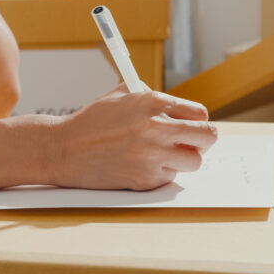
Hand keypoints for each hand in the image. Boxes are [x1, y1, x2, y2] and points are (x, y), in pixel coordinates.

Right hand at [47, 86, 217, 190]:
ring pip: (194, 161)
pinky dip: (161, 173)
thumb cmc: (91, 121)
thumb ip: (150, 96)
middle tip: (193, 143)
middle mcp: (157, 129)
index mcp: (153, 103)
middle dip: (203, 141)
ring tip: (165, 155)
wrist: (65, 149)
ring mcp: (153, 156)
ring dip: (184, 159)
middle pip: (207, 137)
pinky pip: (169, 177)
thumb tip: (175, 106)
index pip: (200, 114)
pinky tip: (141, 165)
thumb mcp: (121, 95)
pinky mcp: (146, 179)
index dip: (198, 121)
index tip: (194, 126)